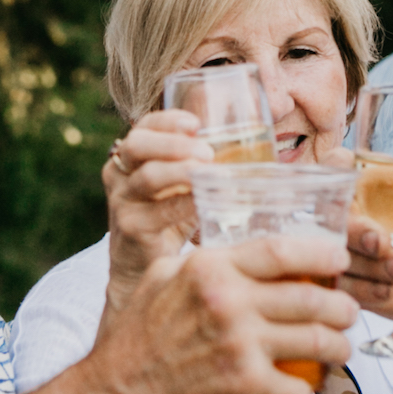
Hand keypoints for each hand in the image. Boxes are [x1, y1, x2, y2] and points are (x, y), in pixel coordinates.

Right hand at [87, 235, 356, 393]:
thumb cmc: (137, 333)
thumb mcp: (163, 276)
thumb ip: (205, 261)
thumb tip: (245, 251)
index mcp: (211, 267)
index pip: (281, 251)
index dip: (320, 253)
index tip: (339, 259)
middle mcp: (229, 301)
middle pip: (311, 297)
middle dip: (342, 307)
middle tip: (348, 312)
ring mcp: (239, 344)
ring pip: (316, 341)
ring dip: (338, 348)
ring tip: (340, 350)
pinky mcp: (244, 384)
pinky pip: (296, 390)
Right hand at [102, 112, 211, 307]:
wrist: (140, 272)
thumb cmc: (170, 220)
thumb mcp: (183, 186)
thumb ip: (209, 161)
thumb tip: (270, 124)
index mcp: (134, 157)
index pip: (145, 126)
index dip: (168, 121)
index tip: (196, 122)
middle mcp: (121, 174)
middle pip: (138, 145)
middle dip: (174, 143)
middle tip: (207, 151)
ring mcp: (123, 202)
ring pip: (147, 177)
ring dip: (181, 171)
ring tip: (209, 171)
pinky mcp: (130, 229)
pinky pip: (156, 213)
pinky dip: (182, 205)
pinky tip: (204, 204)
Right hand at [343, 118, 392, 336]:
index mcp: (373, 188)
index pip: (338, 168)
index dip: (334, 164)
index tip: (345, 163)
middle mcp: (356, 216)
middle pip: (332, 215)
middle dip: (356, 229)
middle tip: (382, 239)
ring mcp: (352, 252)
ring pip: (340, 254)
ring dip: (373, 264)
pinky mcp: (353, 286)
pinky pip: (346, 287)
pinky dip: (371, 288)